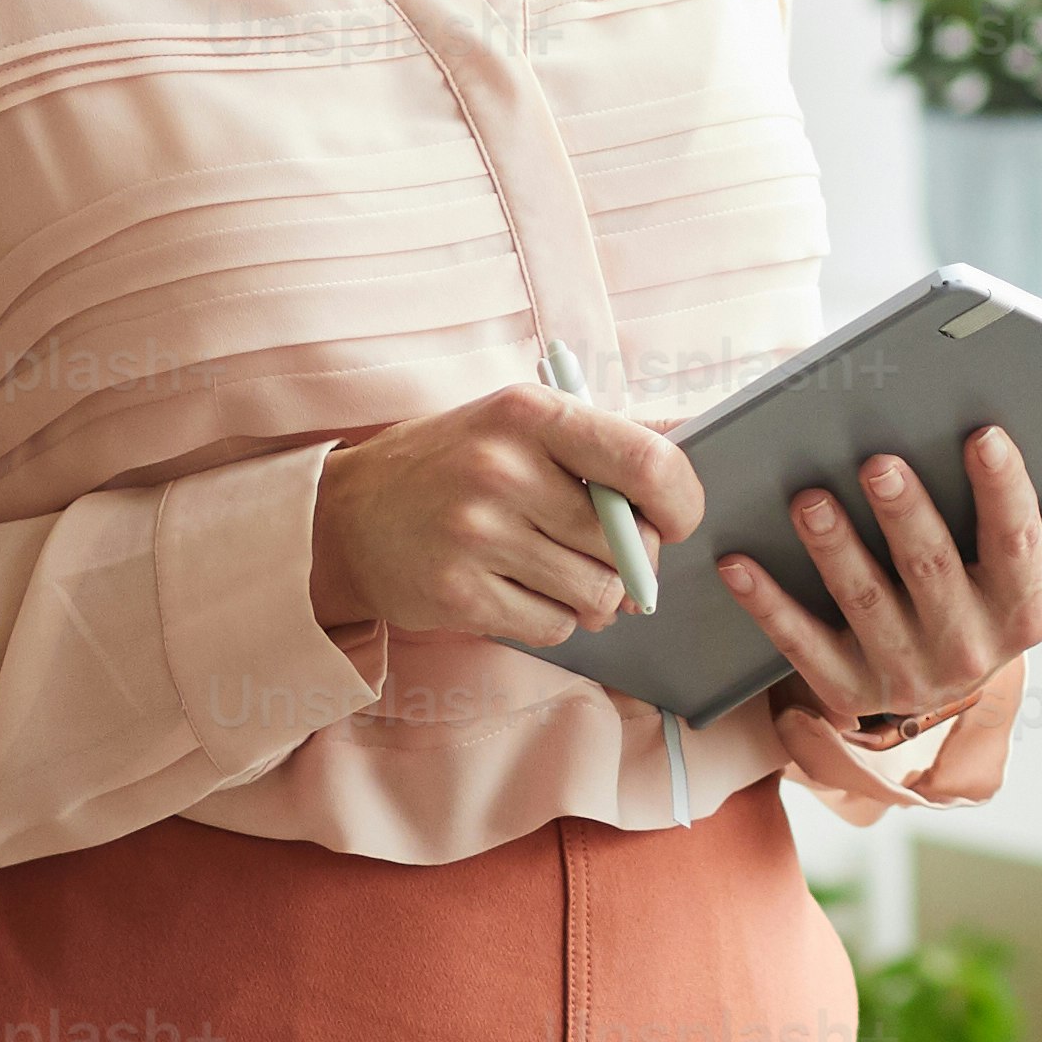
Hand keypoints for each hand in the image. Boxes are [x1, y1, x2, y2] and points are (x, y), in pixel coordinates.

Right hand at [308, 387, 708, 645]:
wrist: (347, 517)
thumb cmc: (453, 465)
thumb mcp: (519, 424)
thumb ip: (604, 436)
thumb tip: (695, 435)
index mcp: (530, 414)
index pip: (649, 463)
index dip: (681, 503)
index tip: (672, 520)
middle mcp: (503, 469)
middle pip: (626, 544)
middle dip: (633, 562)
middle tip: (607, 555)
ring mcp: (477, 535)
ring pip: (597, 594)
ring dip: (593, 596)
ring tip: (559, 573)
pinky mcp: (459, 593)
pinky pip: (554, 627)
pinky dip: (553, 619)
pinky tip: (520, 590)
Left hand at [721, 429, 1041, 818]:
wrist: (935, 692)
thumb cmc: (999, 589)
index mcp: (1028, 608)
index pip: (1021, 545)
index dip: (1005, 493)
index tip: (987, 434)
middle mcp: (970, 650)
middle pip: (936, 573)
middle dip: (907, 516)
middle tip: (878, 459)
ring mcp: (902, 675)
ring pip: (863, 604)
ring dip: (833, 550)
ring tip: (806, 495)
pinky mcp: (840, 690)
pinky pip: (798, 645)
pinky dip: (767, 604)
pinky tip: (736, 559)